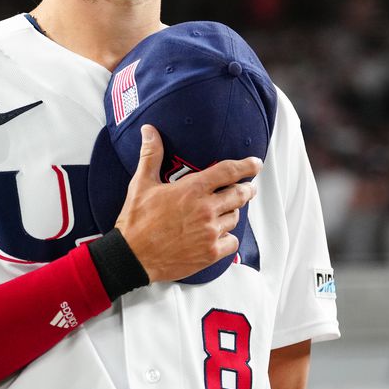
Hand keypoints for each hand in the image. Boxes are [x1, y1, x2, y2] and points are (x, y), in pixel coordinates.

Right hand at [115, 124, 259, 282]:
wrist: (132, 257)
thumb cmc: (136, 221)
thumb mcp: (142, 184)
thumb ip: (151, 155)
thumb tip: (149, 131)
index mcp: (192, 189)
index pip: (228, 171)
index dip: (247, 166)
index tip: (256, 164)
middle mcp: (205, 209)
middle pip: (240, 194)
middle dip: (246, 189)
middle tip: (247, 188)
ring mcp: (210, 232)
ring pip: (236, 217)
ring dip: (233, 213)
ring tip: (225, 212)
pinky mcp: (210, 253)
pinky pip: (232, 241)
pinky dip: (228, 237)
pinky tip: (218, 234)